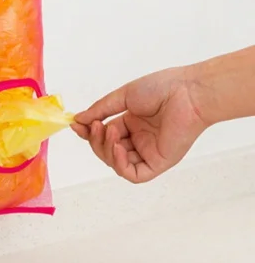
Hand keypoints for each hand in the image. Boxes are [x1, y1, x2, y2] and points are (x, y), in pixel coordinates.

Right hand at [72, 67, 209, 183]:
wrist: (187, 92)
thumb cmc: (160, 89)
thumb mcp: (123, 97)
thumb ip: (100, 110)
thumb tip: (78, 119)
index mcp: (132, 123)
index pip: (104, 134)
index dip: (89, 132)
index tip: (75, 124)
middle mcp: (139, 140)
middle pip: (107, 150)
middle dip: (95, 141)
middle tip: (95, 126)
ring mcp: (148, 152)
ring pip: (117, 163)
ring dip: (106, 149)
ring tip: (109, 130)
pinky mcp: (158, 163)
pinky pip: (134, 174)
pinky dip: (120, 164)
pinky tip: (118, 148)